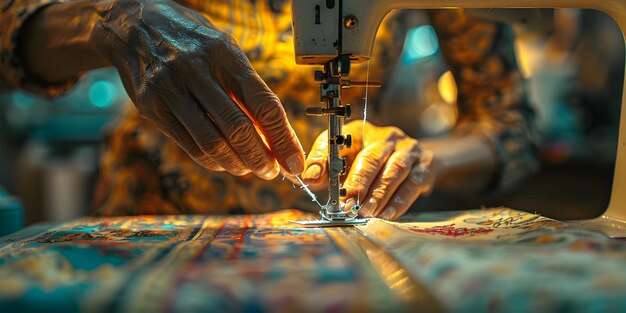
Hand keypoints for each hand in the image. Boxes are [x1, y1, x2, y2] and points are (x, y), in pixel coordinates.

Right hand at [89, 0, 303, 177]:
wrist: (131, 27)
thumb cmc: (189, 39)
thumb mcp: (223, 48)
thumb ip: (246, 86)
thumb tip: (273, 131)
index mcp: (223, 53)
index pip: (262, 103)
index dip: (283, 138)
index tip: (294, 161)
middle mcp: (196, 71)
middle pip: (238, 128)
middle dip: (261, 158)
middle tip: (272, 171)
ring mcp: (171, 91)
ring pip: (212, 142)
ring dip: (237, 164)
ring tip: (250, 169)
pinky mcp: (153, 109)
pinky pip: (189, 145)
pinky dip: (212, 161)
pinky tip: (225, 163)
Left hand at [302, 121, 435, 219]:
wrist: (415, 163)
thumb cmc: (371, 165)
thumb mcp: (346, 163)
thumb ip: (325, 169)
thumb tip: (308, 178)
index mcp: (361, 131)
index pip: (341, 140)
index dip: (326, 158)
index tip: (314, 179)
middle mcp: (386, 136)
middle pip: (372, 156)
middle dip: (359, 181)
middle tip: (348, 202)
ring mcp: (409, 149)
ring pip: (394, 170)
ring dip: (379, 193)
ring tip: (366, 211)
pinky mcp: (425, 165)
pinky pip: (412, 184)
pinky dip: (399, 201)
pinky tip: (387, 214)